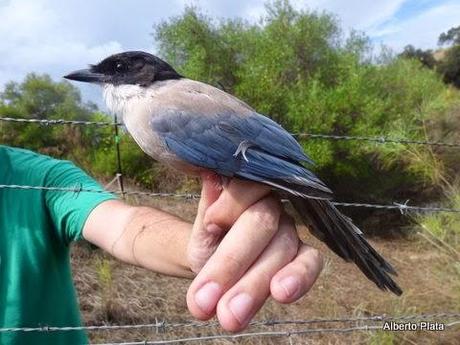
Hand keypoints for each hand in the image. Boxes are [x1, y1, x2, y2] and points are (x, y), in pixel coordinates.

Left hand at [186, 173, 322, 331]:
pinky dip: (299, 278)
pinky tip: (282, 294)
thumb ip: (207, 205)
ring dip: (254, 284)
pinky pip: (310, 263)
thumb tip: (212, 176)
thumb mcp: (200, 227)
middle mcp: (272, 206)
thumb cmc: (208, 239)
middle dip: (231, 262)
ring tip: (230, 316)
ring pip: (281, 248)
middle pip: (261, 223)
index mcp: (247, 191)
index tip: (210, 224)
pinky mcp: (303, 256)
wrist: (213, 261)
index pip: (247, 186)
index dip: (231, 204)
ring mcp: (289, 231)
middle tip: (202, 300)